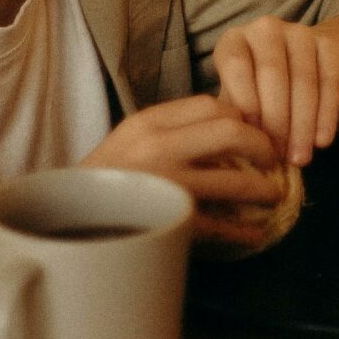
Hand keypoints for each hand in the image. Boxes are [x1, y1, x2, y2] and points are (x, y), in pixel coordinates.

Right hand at [85, 96, 292, 249]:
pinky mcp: (168, 223)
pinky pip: (219, 226)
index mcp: (149, 122)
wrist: (64, 221)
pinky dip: (243, 231)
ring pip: (234, 181)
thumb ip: (172, 127)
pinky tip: (256, 234)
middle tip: (273, 159)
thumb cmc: (103, 178)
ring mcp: (166, 187)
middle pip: (232, 132)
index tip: (254, 130)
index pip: (212, 104)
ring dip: (263, 189)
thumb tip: (227, 123)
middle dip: (262, 145)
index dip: (242, 116)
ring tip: (274, 194)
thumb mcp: (131, 137)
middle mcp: (159, 148)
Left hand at [212, 16, 338, 165]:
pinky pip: (330, 80)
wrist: (303, 65)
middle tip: (278, 157)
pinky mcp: (330, 44)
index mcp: (234, 40)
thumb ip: (232, 118)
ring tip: (299, 158)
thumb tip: (232, 152)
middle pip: (272, 73)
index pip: (236, 66)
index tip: (250, 140)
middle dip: (276, 120)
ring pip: (303, 79)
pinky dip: (327, 114)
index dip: (244, 103)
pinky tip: (323, 141)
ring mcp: (300, 33)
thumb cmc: (257, 92)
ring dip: (302, 123)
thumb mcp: (237, 100)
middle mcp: (266, 29)